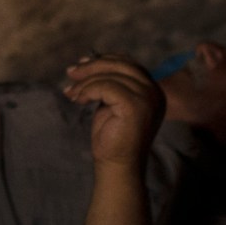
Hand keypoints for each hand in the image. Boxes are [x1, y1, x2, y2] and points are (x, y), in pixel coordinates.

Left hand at [62, 53, 162, 170]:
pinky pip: (106, 87)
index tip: (80, 64)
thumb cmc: (111, 136)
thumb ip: (108, 82)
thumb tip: (86, 59)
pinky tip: (78, 100)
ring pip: (111, 75)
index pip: (128, 64)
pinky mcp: (136, 106)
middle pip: (120, 65)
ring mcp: (148, 99)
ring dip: (86, 82)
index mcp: (152, 90)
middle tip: (70, 73)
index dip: (103, 60)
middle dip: (92, 66)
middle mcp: (155, 92)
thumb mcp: (110, 103)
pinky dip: (88, 90)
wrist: (116, 166)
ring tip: (71, 93)